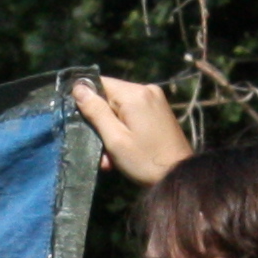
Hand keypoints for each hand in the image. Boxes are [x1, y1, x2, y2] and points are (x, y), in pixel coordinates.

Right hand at [71, 75, 195, 185]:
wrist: (179, 174)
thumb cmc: (144, 160)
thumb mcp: (115, 139)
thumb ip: (96, 111)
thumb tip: (78, 88)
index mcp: (135, 94)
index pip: (99, 83)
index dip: (86, 99)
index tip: (81, 121)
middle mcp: (147, 89)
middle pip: (110, 96)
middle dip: (101, 121)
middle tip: (100, 148)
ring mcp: (156, 99)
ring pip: (120, 107)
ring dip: (111, 129)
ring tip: (111, 156)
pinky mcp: (159, 110)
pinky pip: (133, 113)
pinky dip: (124, 129)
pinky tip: (123, 149)